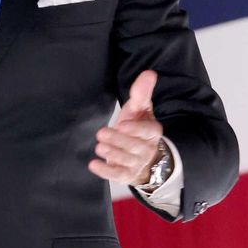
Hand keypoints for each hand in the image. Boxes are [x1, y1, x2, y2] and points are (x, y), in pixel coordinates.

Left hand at [89, 70, 162, 185]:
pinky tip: (94, 164)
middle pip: (135, 146)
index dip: (135, 129)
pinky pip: (118, 175)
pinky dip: (106, 171)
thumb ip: (142, 91)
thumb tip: (149, 73)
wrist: (143, 154)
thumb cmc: (137, 126)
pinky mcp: (127, 175)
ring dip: (112, 154)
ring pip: (126, 161)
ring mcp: (138, 164)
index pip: (147, 131)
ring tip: (99, 147)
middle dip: (118, 140)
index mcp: (153, 131)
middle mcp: (148, 149)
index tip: (122, 124)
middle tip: (102, 134)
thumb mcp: (140, 108)